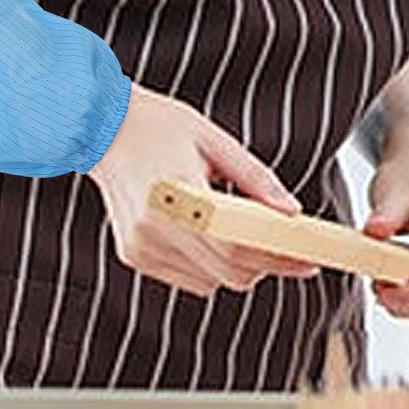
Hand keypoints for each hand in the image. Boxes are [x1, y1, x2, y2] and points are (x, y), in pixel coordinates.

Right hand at [87, 83, 320, 298]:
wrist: (101, 127)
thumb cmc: (159, 125)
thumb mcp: (215, 139)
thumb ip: (255, 178)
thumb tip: (291, 211)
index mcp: (178, 192)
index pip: (237, 245)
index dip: (278, 258)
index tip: (307, 260)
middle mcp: (155, 226)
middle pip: (228, 272)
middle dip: (264, 265)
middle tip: (284, 246)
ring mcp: (141, 246)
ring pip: (210, 282)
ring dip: (236, 265)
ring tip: (237, 227)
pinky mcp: (134, 255)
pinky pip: (187, 278)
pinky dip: (208, 265)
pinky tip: (205, 232)